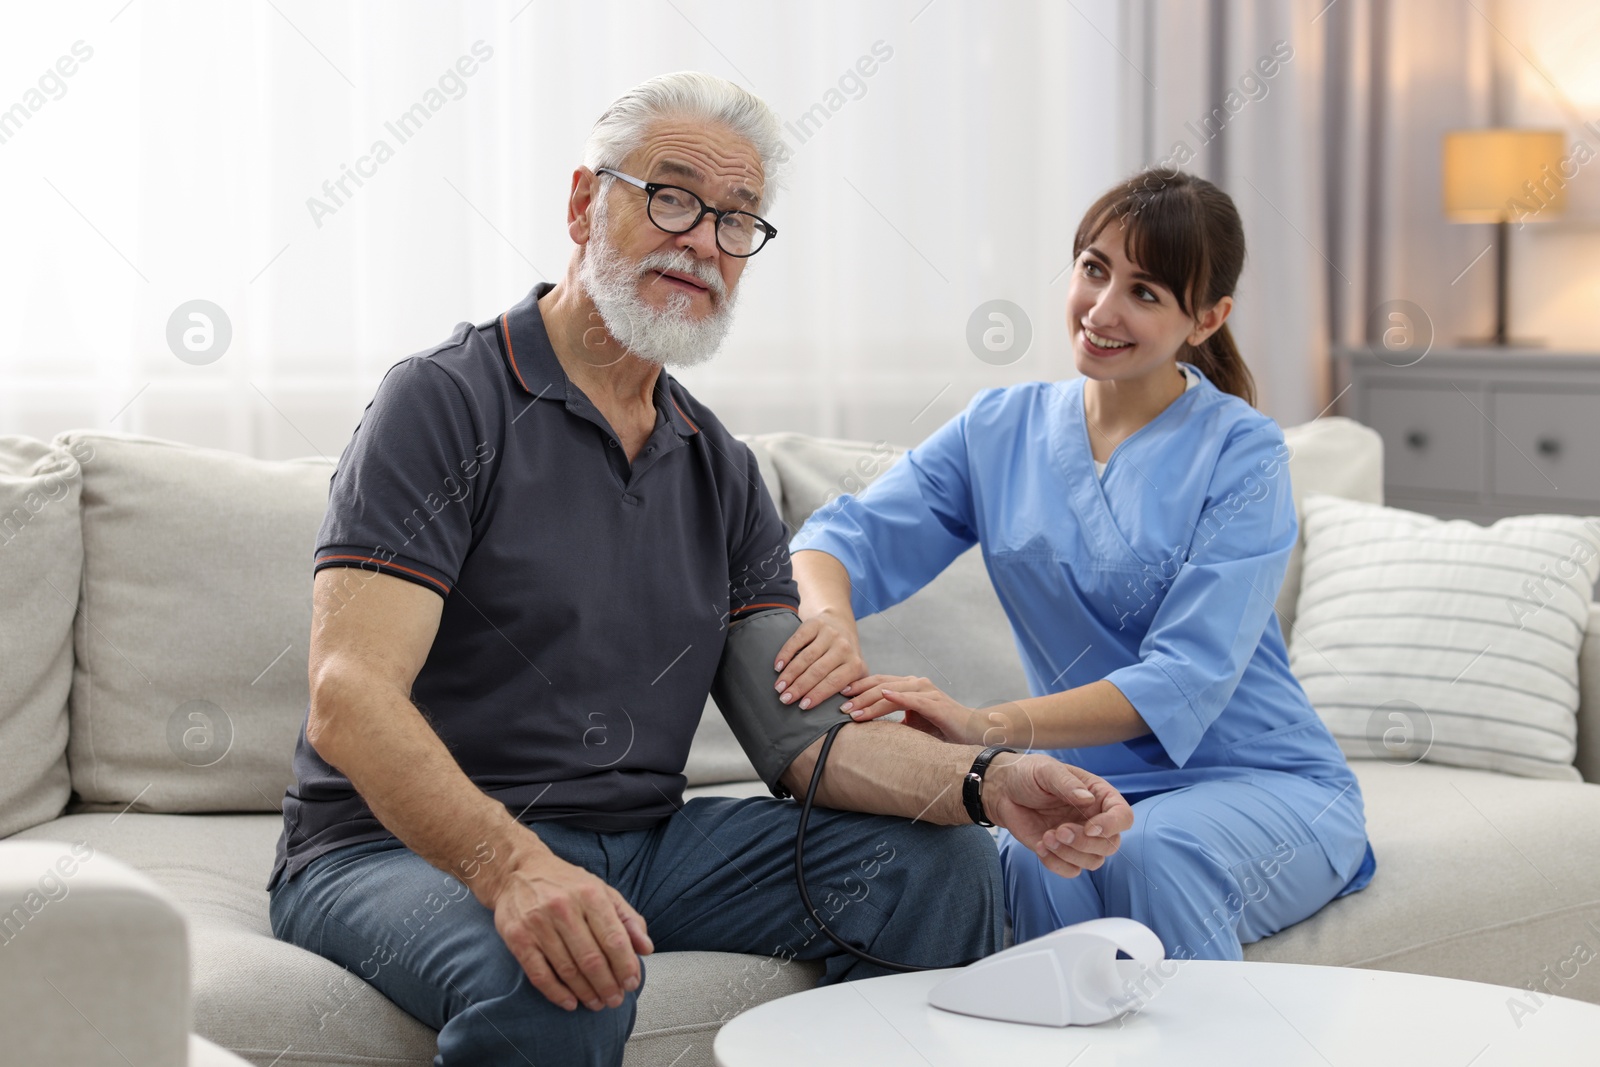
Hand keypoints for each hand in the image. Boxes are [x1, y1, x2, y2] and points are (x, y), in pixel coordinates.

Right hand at [485, 842, 652, 1012]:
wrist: (517, 872)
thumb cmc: (567, 884)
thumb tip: (647, 949)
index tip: (632, 984)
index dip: (626, 966)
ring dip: (586, 993)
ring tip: (597, 1003)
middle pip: (591, 959)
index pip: (613, 938)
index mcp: (589, 894)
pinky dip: (557, 994)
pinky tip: (570, 1002)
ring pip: (567, 970)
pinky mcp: (518, 938)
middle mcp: (563, 908)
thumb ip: (627, 918)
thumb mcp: (602, 891)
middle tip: (615, 1000)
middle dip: (607, 985)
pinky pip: (539, 974)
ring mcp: (538, 924)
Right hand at [772, 608, 867, 709]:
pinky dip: (786, 654)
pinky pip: (797, 640)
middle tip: (785, 699)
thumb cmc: (844, 657)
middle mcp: (844, 647)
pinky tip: (777, 667)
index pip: (834, 682)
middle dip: (799, 687)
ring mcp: (829, 634)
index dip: (817, 694)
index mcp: (855, 664)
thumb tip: (846, 711)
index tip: (802, 706)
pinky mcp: (815, 624)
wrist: (840, 624)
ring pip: (806, 657)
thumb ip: (854, 690)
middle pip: (818, 671)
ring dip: (790, 674)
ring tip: (779, 687)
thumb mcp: (855, 673)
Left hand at [841, 675, 1035, 747]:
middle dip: (857, 694)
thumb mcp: (912, 725)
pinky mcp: (936, 704)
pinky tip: (883, 695)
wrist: (974, 733)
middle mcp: (917, 685)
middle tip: (837, 705)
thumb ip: (894, 722)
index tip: (837, 696)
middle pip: (880, 685)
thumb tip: (867, 731)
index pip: (878, 684)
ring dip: (869, 700)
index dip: (857, 688)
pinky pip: (913, 698)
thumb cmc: (942, 731)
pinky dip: (897, 696)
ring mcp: (927, 692)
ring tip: (851, 709)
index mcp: (909, 688)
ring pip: (892, 691)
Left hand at [983, 754, 1134, 878]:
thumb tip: (1088, 799)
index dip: (1112, 825)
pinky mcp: (1062, 853)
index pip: (1123, 816)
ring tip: (1047, 837)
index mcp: (1099, 796)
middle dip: (1085, 843)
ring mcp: (1079, 839)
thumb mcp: (1046, 770)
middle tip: (1059, 831)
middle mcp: (1094, 819)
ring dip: (1070, 854)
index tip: (1089, 827)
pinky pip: (1071, 871)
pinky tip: (1040, 845)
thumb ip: (1067, 783)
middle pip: (1110, 845)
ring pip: (1094, 862)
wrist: (1003, 792)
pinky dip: (1056, 864)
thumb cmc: (1028, 774)